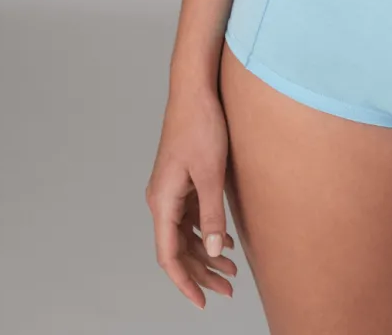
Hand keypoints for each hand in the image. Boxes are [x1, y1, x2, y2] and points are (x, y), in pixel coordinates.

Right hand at [145, 85, 237, 308]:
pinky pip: (190, 217)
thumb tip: (212, 252)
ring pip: (185, 234)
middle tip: (226, 289)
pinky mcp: (181, 180)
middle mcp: (161, 200)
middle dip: (200, 272)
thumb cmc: (201, 126)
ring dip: (204, 254)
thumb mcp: (211, 174)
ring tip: (230, 271)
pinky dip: (206, 232)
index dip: (184, 282)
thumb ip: (212, 215)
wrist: (195, 90)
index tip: (201, 301)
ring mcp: (170, 190)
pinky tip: (225, 243)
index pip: (168, 256)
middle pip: (177, 249)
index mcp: (162, 202)